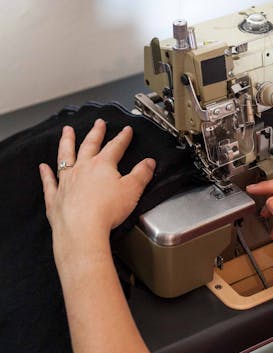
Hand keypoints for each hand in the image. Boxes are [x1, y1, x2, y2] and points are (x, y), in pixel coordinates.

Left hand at [39, 119, 155, 256]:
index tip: (126, 130)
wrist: (82, 230)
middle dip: (96, 133)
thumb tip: (149, 163)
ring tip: (67, 132)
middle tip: (98, 123)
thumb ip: (141, 174)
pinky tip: (43, 168)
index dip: (122, 138)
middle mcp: (82, 169)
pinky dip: (46, 174)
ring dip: (66, 142)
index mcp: (102, 165)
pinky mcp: (55, 198)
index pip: (115, 147)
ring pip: (65, 156)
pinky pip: (50, 182)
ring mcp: (66, 182)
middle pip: (89, 145)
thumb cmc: (106, 211)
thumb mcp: (132, 190)